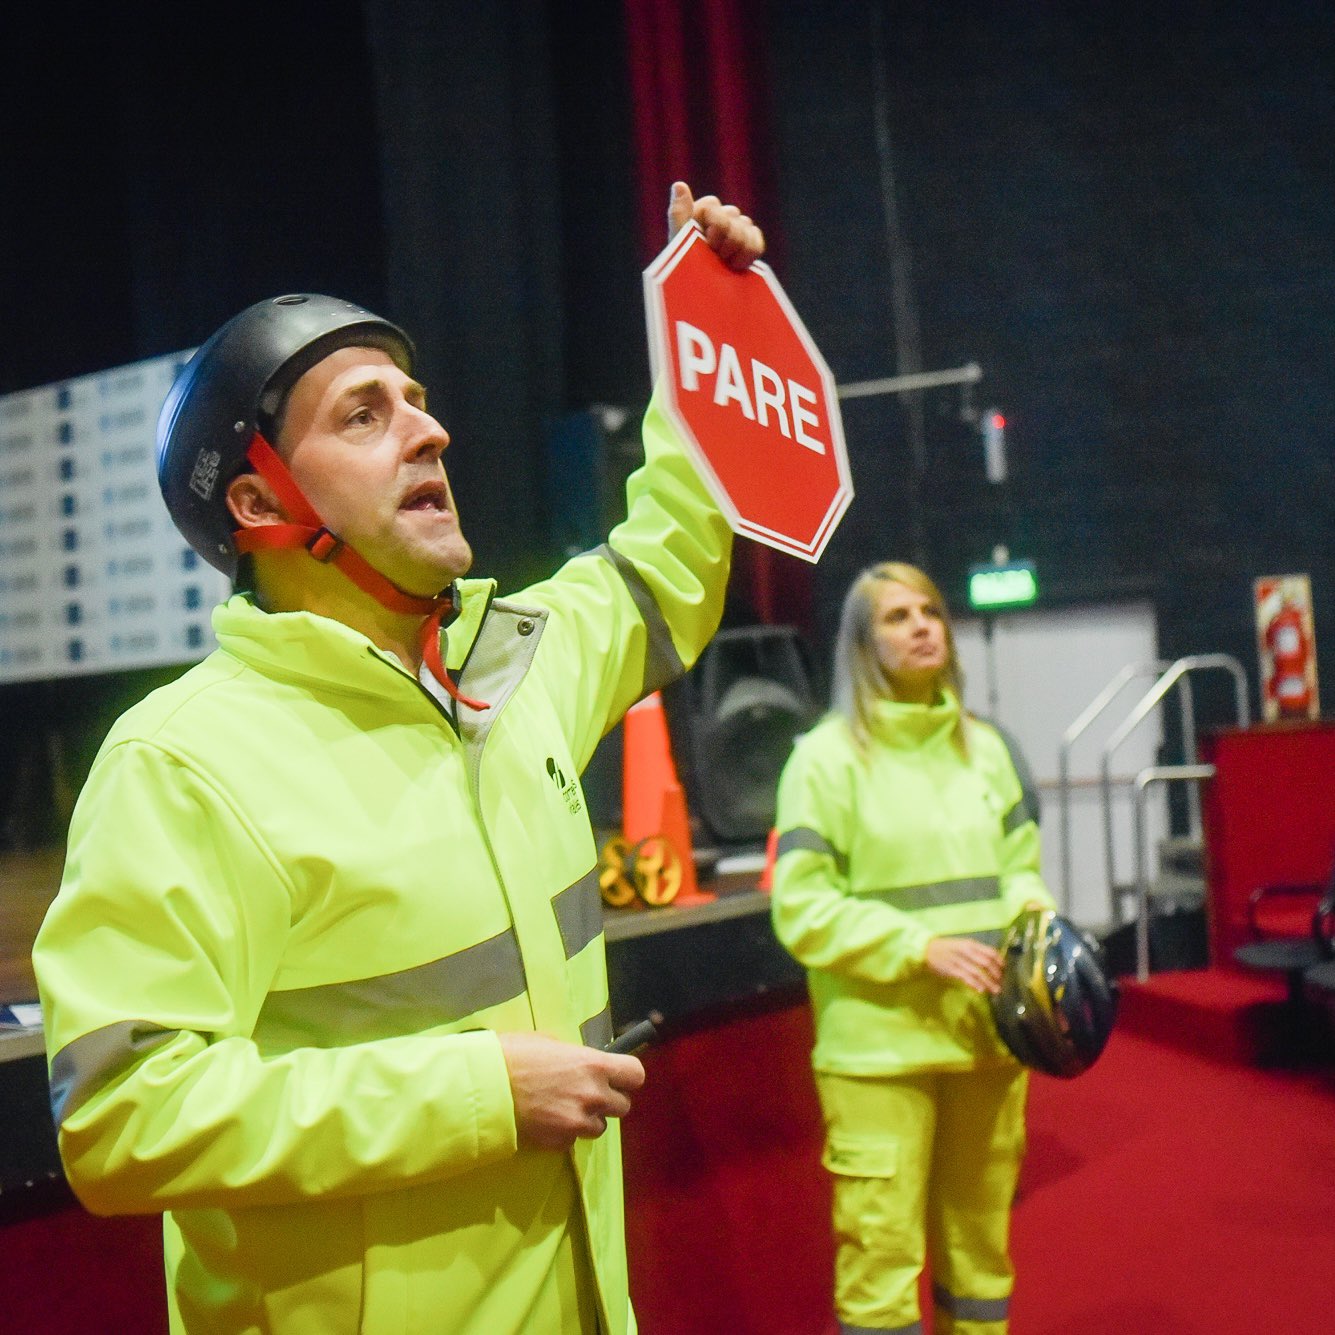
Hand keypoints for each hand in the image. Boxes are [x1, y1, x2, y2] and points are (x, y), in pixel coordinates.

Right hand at [497, 1032, 645, 1151]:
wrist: (485, 1087)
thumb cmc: (515, 1055)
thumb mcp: (550, 1043)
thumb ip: (575, 1056)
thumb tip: (582, 1063)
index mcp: (594, 1065)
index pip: (635, 1075)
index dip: (627, 1076)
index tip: (617, 1077)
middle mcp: (593, 1095)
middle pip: (623, 1106)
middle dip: (607, 1100)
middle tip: (586, 1093)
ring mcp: (578, 1122)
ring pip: (599, 1127)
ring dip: (587, 1119)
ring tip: (563, 1108)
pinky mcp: (560, 1142)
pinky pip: (573, 1139)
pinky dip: (565, 1133)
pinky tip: (546, 1120)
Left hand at [667, 181, 765, 270]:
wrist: (703, 298)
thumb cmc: (686, 270)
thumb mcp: (679, 242)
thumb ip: (679, 214)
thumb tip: (679, 184)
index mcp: (698, 215)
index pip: (713, 204)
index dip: (714, 224)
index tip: (707, 244)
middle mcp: (717, 219)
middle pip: (732, 213)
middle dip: (726, 237)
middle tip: (715, 257)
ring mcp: (735, 232)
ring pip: (746, 225)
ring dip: (737, 247)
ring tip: (724, 264)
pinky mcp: (748, 246)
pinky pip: (756, 239)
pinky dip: (749, 252)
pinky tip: (737, 265)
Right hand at [924, 937, 1004, 994]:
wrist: (926, 949)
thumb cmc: (946, 948)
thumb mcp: (962, 946)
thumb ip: (975, 952)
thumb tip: (990, 963)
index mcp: (970, 944)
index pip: (990, 952)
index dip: (999, 961)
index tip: (1004, 969)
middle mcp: (966, 951)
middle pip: (986, 963)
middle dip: (996, 974)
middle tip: (1001, 982)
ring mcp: (959, 960)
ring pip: (978, 972)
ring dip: (988, 982)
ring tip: (995, 990)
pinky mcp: (952, 969)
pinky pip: (966, 977)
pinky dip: (975, 984)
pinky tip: (980, 990)